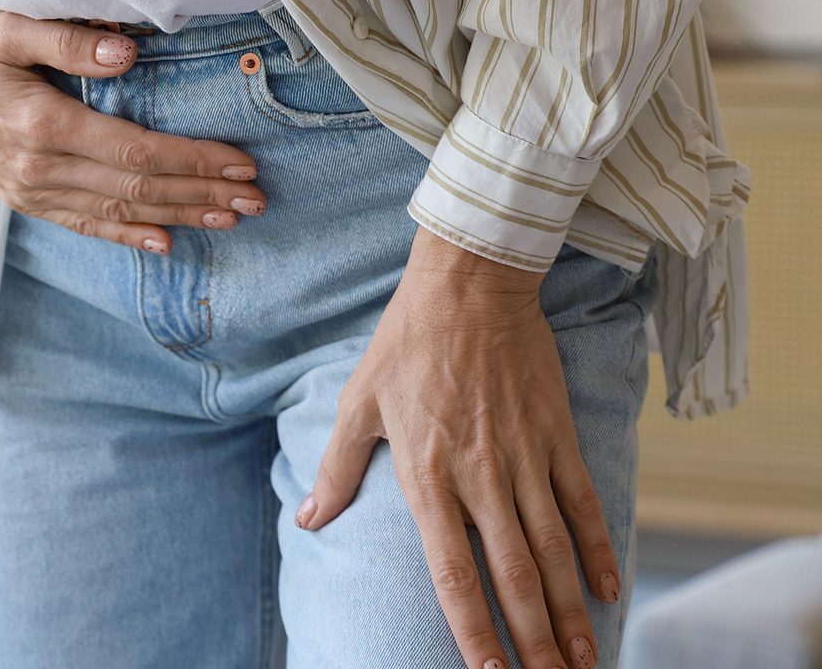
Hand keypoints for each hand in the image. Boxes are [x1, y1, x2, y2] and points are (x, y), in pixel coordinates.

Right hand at [0, 1, 266, 253]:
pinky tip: (164, 244)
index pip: (138, 152)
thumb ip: (68, 41)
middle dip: (202, 194)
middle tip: (255, 200)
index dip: (194, 160)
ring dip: (178, 217)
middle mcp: (40, 168)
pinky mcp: (25, 199)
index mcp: (43, 126)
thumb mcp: (6, 28)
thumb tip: (129, 53)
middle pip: (138, 189)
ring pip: (119, 212)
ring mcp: (31, 190)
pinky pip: (85, 225)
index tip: (241, 163)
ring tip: (229, 219)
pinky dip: (127, 236)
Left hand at [297, 227, 620, 668]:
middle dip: (532, 642)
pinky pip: (583, 503)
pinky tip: (608, 589)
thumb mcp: (358, 402)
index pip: (451, 571)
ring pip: (553, 552)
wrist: (469, 285)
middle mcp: (480, 477)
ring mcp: (525, 458)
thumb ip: (337, 469)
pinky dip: (598, 549)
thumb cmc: (406, 343)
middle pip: (513, 576)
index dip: (470, 627)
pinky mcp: (557, 435)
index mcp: (426, 475)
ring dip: (568, 613)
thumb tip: (308, 522)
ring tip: (581, 661)